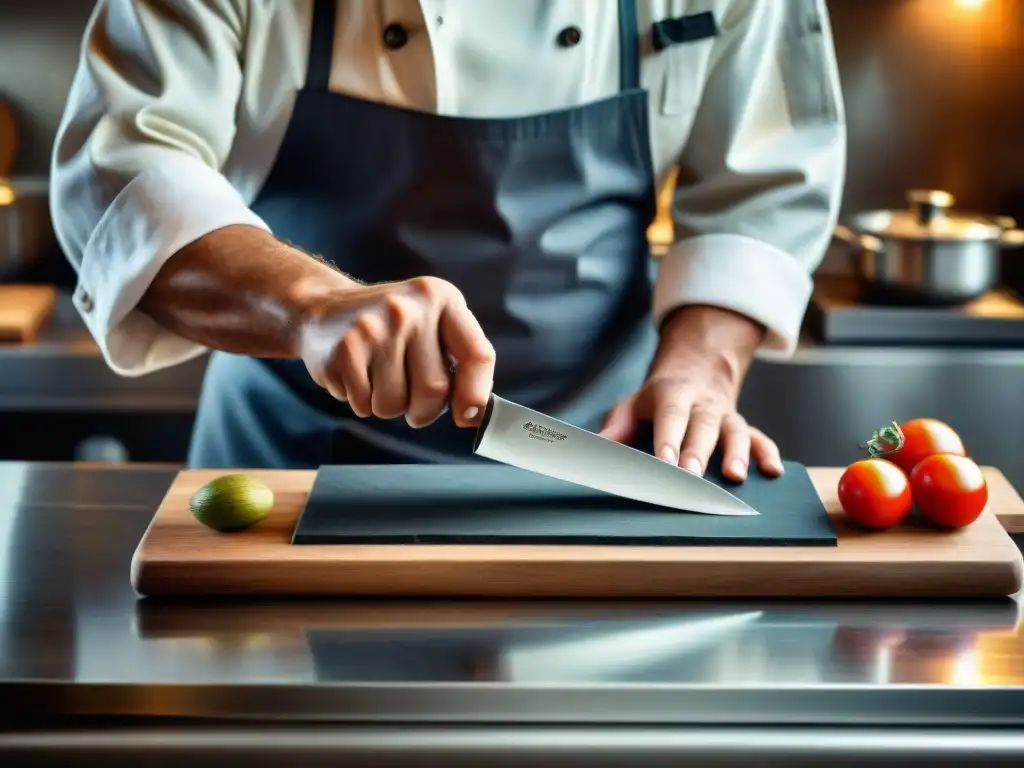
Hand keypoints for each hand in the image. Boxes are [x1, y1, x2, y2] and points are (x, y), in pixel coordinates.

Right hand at [297, 276, 495, 428]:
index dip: (476, 394)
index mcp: (442, 298)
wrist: (325, 309)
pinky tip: (357, 376)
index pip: (477, 354)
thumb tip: (477, 414)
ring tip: (378, 379)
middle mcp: (409, 308)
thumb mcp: (432, 323)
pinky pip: (363, 405)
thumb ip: (461, 359)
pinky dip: (362, 403)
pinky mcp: (344, 350)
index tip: (467, 416)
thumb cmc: (391, 327)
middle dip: (424, 410)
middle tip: (412, 401)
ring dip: (388, 407)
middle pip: (434, 390)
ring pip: (394, 404)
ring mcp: (373, 327)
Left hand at [599, 305, 782, 481]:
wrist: (697, 370)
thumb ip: (617, 427)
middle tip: (692, 477)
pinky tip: (773, 471)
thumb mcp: (633, 404)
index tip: (664, 462)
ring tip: (735, 477)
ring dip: (737, 454)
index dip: (668, 439)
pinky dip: (768, 454)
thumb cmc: (659, 398)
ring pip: (735, 432)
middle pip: (703, 426)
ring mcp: (726, 415)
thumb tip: (598, 449)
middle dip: (698, 452)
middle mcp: (703, 404)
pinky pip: (760, 439)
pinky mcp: (743, 427)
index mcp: (673, 395)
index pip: (671, 416)